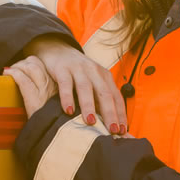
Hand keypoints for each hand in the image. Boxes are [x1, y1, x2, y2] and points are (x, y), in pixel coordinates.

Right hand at [12, 37, 127, 133]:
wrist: (57, 49)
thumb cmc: (77, 72)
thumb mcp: (92, 82)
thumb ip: (99, 99)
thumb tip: (109, 124)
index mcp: (104, 76)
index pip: (116, 96)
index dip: (120, 113)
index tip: (122, 130)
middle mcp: (94, 71)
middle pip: (104, 93)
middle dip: (110, 112)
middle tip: (112, 130)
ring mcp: (78, 68)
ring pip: (86, 88)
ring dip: (89, 105)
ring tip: (90, 122)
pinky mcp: (62, 68)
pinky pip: (65, 84)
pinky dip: (67, 97)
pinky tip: (68, 110)